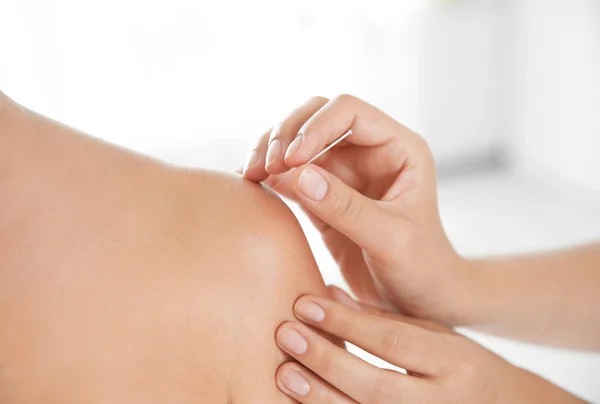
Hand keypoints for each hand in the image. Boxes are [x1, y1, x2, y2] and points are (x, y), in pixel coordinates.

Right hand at [243, 95, 468, 322]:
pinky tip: (250, 185)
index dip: (315, 127)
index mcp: (398, 148)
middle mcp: (369, 151)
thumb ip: (347, 207)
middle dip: (286, 134)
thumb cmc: (420, 267)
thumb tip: (297, 173)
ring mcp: (345, 172)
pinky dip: (268, 176)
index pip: (350, 113)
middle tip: (265, 166)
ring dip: (271, 151)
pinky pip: (290, 173)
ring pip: (298, 141)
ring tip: (251, 174)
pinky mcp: (324, 195)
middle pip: (317, 116)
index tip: (292, 159)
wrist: (416, 298)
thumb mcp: (391, 239)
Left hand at [273, 287, 583, 403]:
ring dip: (321, 397)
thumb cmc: (462, 366)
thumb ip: (383, 319)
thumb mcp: (435, 335)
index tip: (305, 303)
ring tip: (284, 372)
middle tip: (286, 334)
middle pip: (376, 384)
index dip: (345, 322)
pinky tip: (303, 403)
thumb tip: (328, 292)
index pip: (392, 340)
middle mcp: (444, 400)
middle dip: (326, 359)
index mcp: (454, 362)